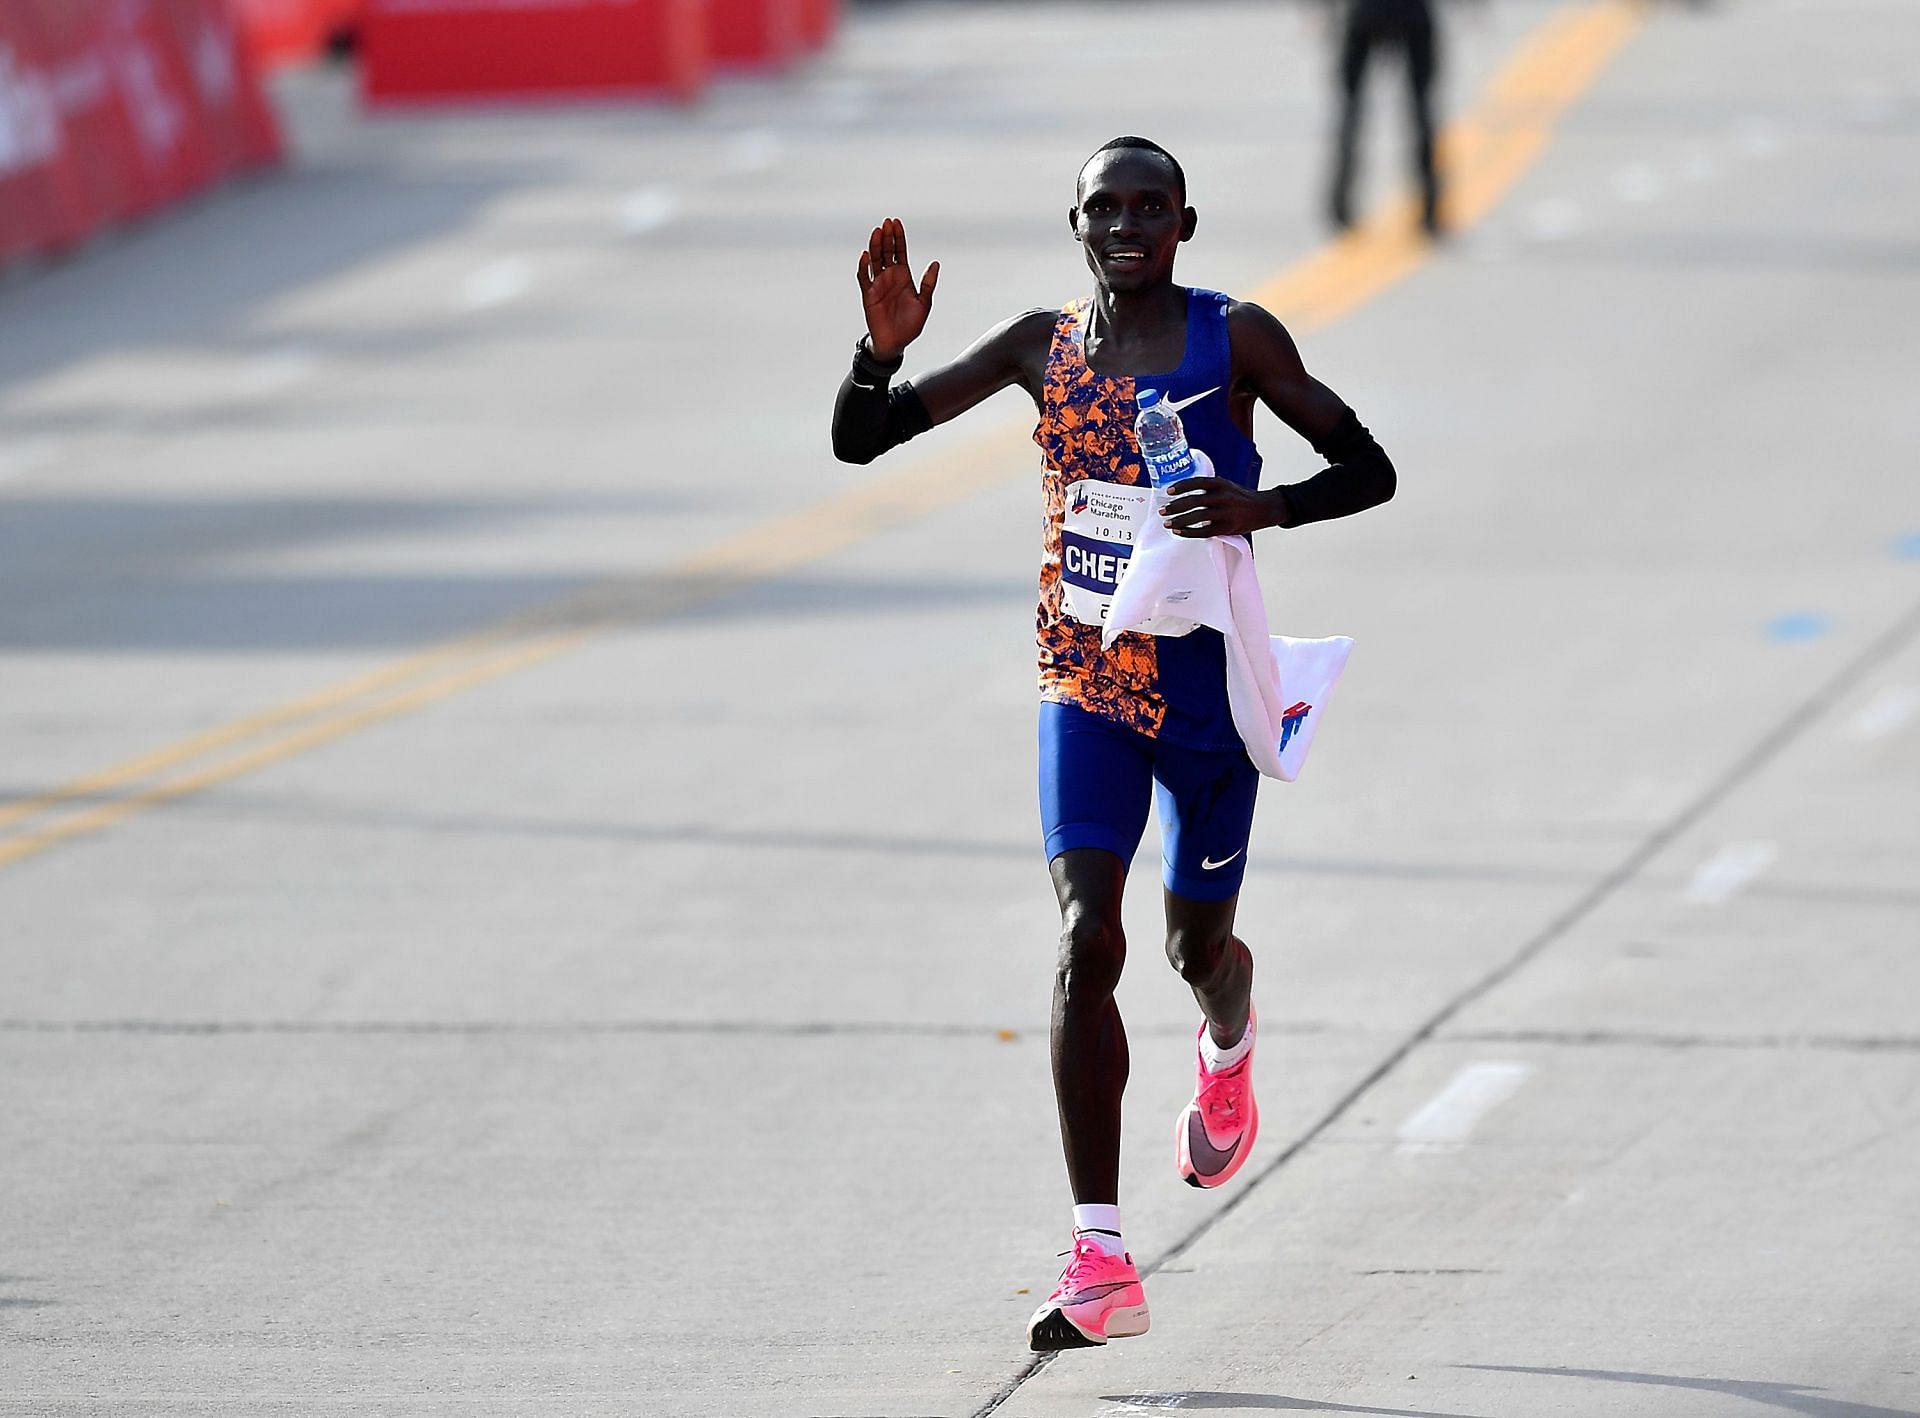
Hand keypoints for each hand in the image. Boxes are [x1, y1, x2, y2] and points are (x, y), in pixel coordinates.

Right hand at [857, 217, 939, 361]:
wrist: (896, 342)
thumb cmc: (910, 324)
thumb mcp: (924, 303)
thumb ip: (928, 283)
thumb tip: (935, 263)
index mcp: (903, 276)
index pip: (899, 251)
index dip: (898, 237)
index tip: (897, 223)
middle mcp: (889, 277)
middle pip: (886, 251)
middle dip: (886, 237)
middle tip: (886, 222)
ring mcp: (878, 284)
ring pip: (875, 260)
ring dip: (874, 246)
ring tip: (877, 232)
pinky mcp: (868, 294)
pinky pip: (864, 277)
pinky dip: (864, 266)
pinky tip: (866, 255)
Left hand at [1160, 477, 1286, 538]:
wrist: (1262, 509)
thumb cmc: (1239, 497)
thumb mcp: (1226, 486)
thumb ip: (1208, 488)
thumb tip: (1182, 493)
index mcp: (1220, 483)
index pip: (1197, 482)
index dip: (1181, 486)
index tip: (1168, 491)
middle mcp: (1223, 496)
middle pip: (1194, 501)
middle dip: (1175, 506)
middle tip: (1162, 511)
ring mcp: (1225, 513)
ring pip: (1197, 518)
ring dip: (1179, 521)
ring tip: (1167, 523)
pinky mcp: (1227, 527)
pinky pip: (1204, 532)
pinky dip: (1189, 532)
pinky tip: (1178, 532)